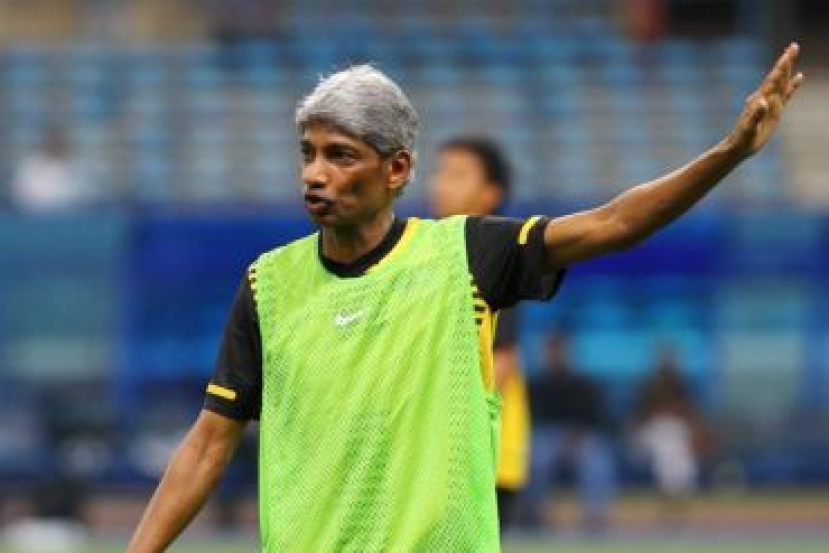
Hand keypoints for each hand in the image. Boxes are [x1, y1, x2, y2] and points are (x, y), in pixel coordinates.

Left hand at [728, 42, 803, 157]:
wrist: (738, 146)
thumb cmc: (742, 138)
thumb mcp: (748, 128)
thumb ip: (755, 116)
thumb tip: (762, 102)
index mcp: (760, 100)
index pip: (772, 80)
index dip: (781, 67)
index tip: (787, 55)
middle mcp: (765, 98)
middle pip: (777, 76)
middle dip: (786, 62)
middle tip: (793, 46)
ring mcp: (770, 103)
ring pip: (781, 83)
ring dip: (788, 69)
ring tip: (793, 55)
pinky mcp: (775, 110)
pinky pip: (786, 94)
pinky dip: (792, 85)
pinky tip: (800, 77)